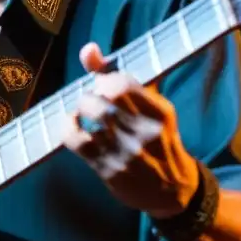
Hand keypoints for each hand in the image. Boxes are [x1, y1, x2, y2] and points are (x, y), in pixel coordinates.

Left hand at [61, 42, 199, 217]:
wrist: (173, 192)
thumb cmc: (158, 140)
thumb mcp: (153, 108)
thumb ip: (121, 76)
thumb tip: (87, 48)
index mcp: (161, 113)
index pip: (124, 83)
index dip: (105, 79)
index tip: (103, 86)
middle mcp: (146, 132)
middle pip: (104, 97)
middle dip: (91, 93)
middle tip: (91, 100)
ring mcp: (127, 153)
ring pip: (90, 116)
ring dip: (80, 109)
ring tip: (83, 112)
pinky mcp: (109, 170)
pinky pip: (76, 140)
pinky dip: (68, 127)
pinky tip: (73, 125)